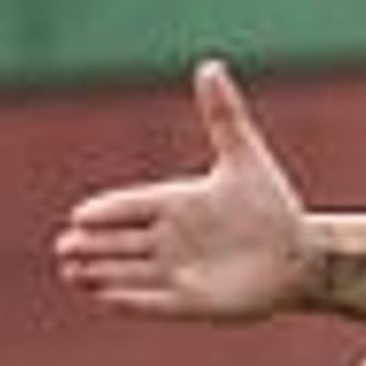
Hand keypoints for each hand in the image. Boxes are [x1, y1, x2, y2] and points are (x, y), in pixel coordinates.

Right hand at [51, 60, 312, 322]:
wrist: (300, 254)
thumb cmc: (273, 205)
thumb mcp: (246, 158)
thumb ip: (224, 116)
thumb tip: (209, 64)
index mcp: (179, 202)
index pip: (133, 206)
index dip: (108, 212)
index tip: (80, 215)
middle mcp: (173, 237)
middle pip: (122, 241)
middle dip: (93, 245)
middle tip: (64, 246)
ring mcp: (180, 270)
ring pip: (130, 270)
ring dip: (101, 272)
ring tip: (70, 271)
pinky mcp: (192, 301)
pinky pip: (154, 301)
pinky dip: (130, 299)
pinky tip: (103, 297)